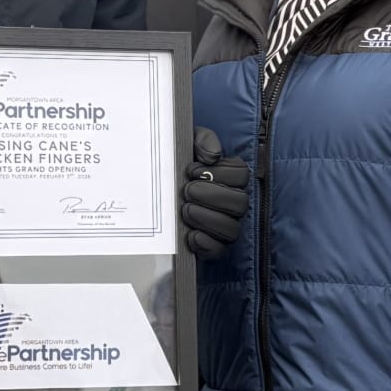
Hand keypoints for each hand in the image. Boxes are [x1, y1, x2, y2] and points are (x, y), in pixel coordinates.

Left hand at [181, 130, 251, 258]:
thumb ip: (202, 139)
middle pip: (240, 203)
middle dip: (212, 196)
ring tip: (184, 210)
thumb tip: (212, 157)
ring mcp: (223, 226)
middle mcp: (232, 203)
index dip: (220, 172)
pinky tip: (190, 235)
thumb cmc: (173, 164)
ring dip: (207, 218)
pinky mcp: (210, 246)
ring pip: (231, 229)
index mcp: (230, 178)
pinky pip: (219, 250)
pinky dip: (206, 244)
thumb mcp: (185, 141)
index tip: (192, 170)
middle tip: (186, 191)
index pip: (242, 176)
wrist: (148, 187)